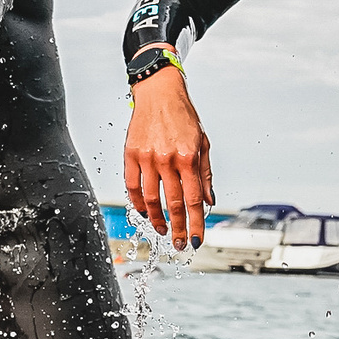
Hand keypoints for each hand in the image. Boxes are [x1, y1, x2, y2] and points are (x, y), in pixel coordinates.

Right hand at [123, 66, 213, 248]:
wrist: (159, 93)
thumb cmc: (184, 117)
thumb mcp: (202, 144)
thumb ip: (204, 175)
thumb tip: (208, 202)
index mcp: (188, 157)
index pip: (193, 200)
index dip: (195, 224)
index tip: (195, 240)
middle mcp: (167, 159)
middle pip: (173, 204)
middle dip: (178, 228)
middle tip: (179, 245)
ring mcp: (146, 157)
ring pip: (150, 200)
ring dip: (157, 220)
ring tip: (163, 231)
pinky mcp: (130, 154)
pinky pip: (132, 187)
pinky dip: (138, 203)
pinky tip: (145, 213)